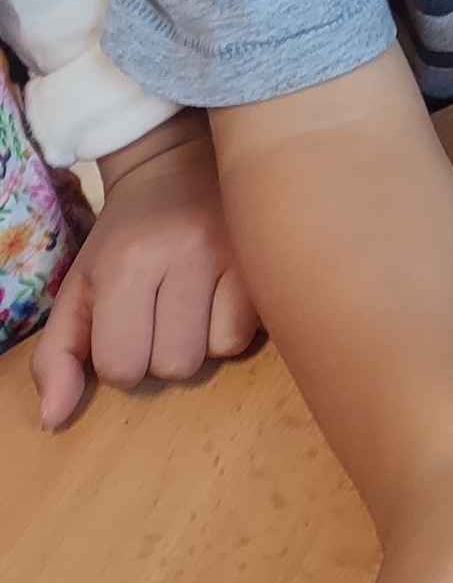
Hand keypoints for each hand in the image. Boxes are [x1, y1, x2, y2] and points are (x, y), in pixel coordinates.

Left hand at [32, 116, 258, 426]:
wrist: (180, 163)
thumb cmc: (125, 236)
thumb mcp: (80, 286)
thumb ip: (58, 354)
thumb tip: (54, 420)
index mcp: (126, 263)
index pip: (122, 366)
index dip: (123, 358)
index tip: (128, 322)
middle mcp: (183, 253)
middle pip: (175, 365)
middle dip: (165, 350)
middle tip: (165, 310)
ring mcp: (235, 250)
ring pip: (219, 351)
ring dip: (205, 339)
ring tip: (198, 301)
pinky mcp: (268, 254)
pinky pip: (252, 331)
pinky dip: (236, 324)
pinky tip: (225, 295)